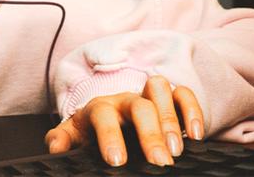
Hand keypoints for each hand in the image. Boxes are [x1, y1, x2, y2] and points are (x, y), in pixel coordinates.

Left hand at [44, 75, 203, 166]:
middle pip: (137, 105)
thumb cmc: (92, 132)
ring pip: (159, 90)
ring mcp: (147, 96)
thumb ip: (61, 140)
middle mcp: (124, 99)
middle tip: (159, 162)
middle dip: (149, 133)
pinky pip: (183, 93)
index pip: (102, 115)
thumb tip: (56, 146)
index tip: (117, 161)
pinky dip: (192, 110)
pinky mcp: (169, 99)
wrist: (108, 119)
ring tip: (177, 150)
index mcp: (98, 109)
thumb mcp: (74, 136)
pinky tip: (197, 135)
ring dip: (171, 120)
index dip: (109, 135)